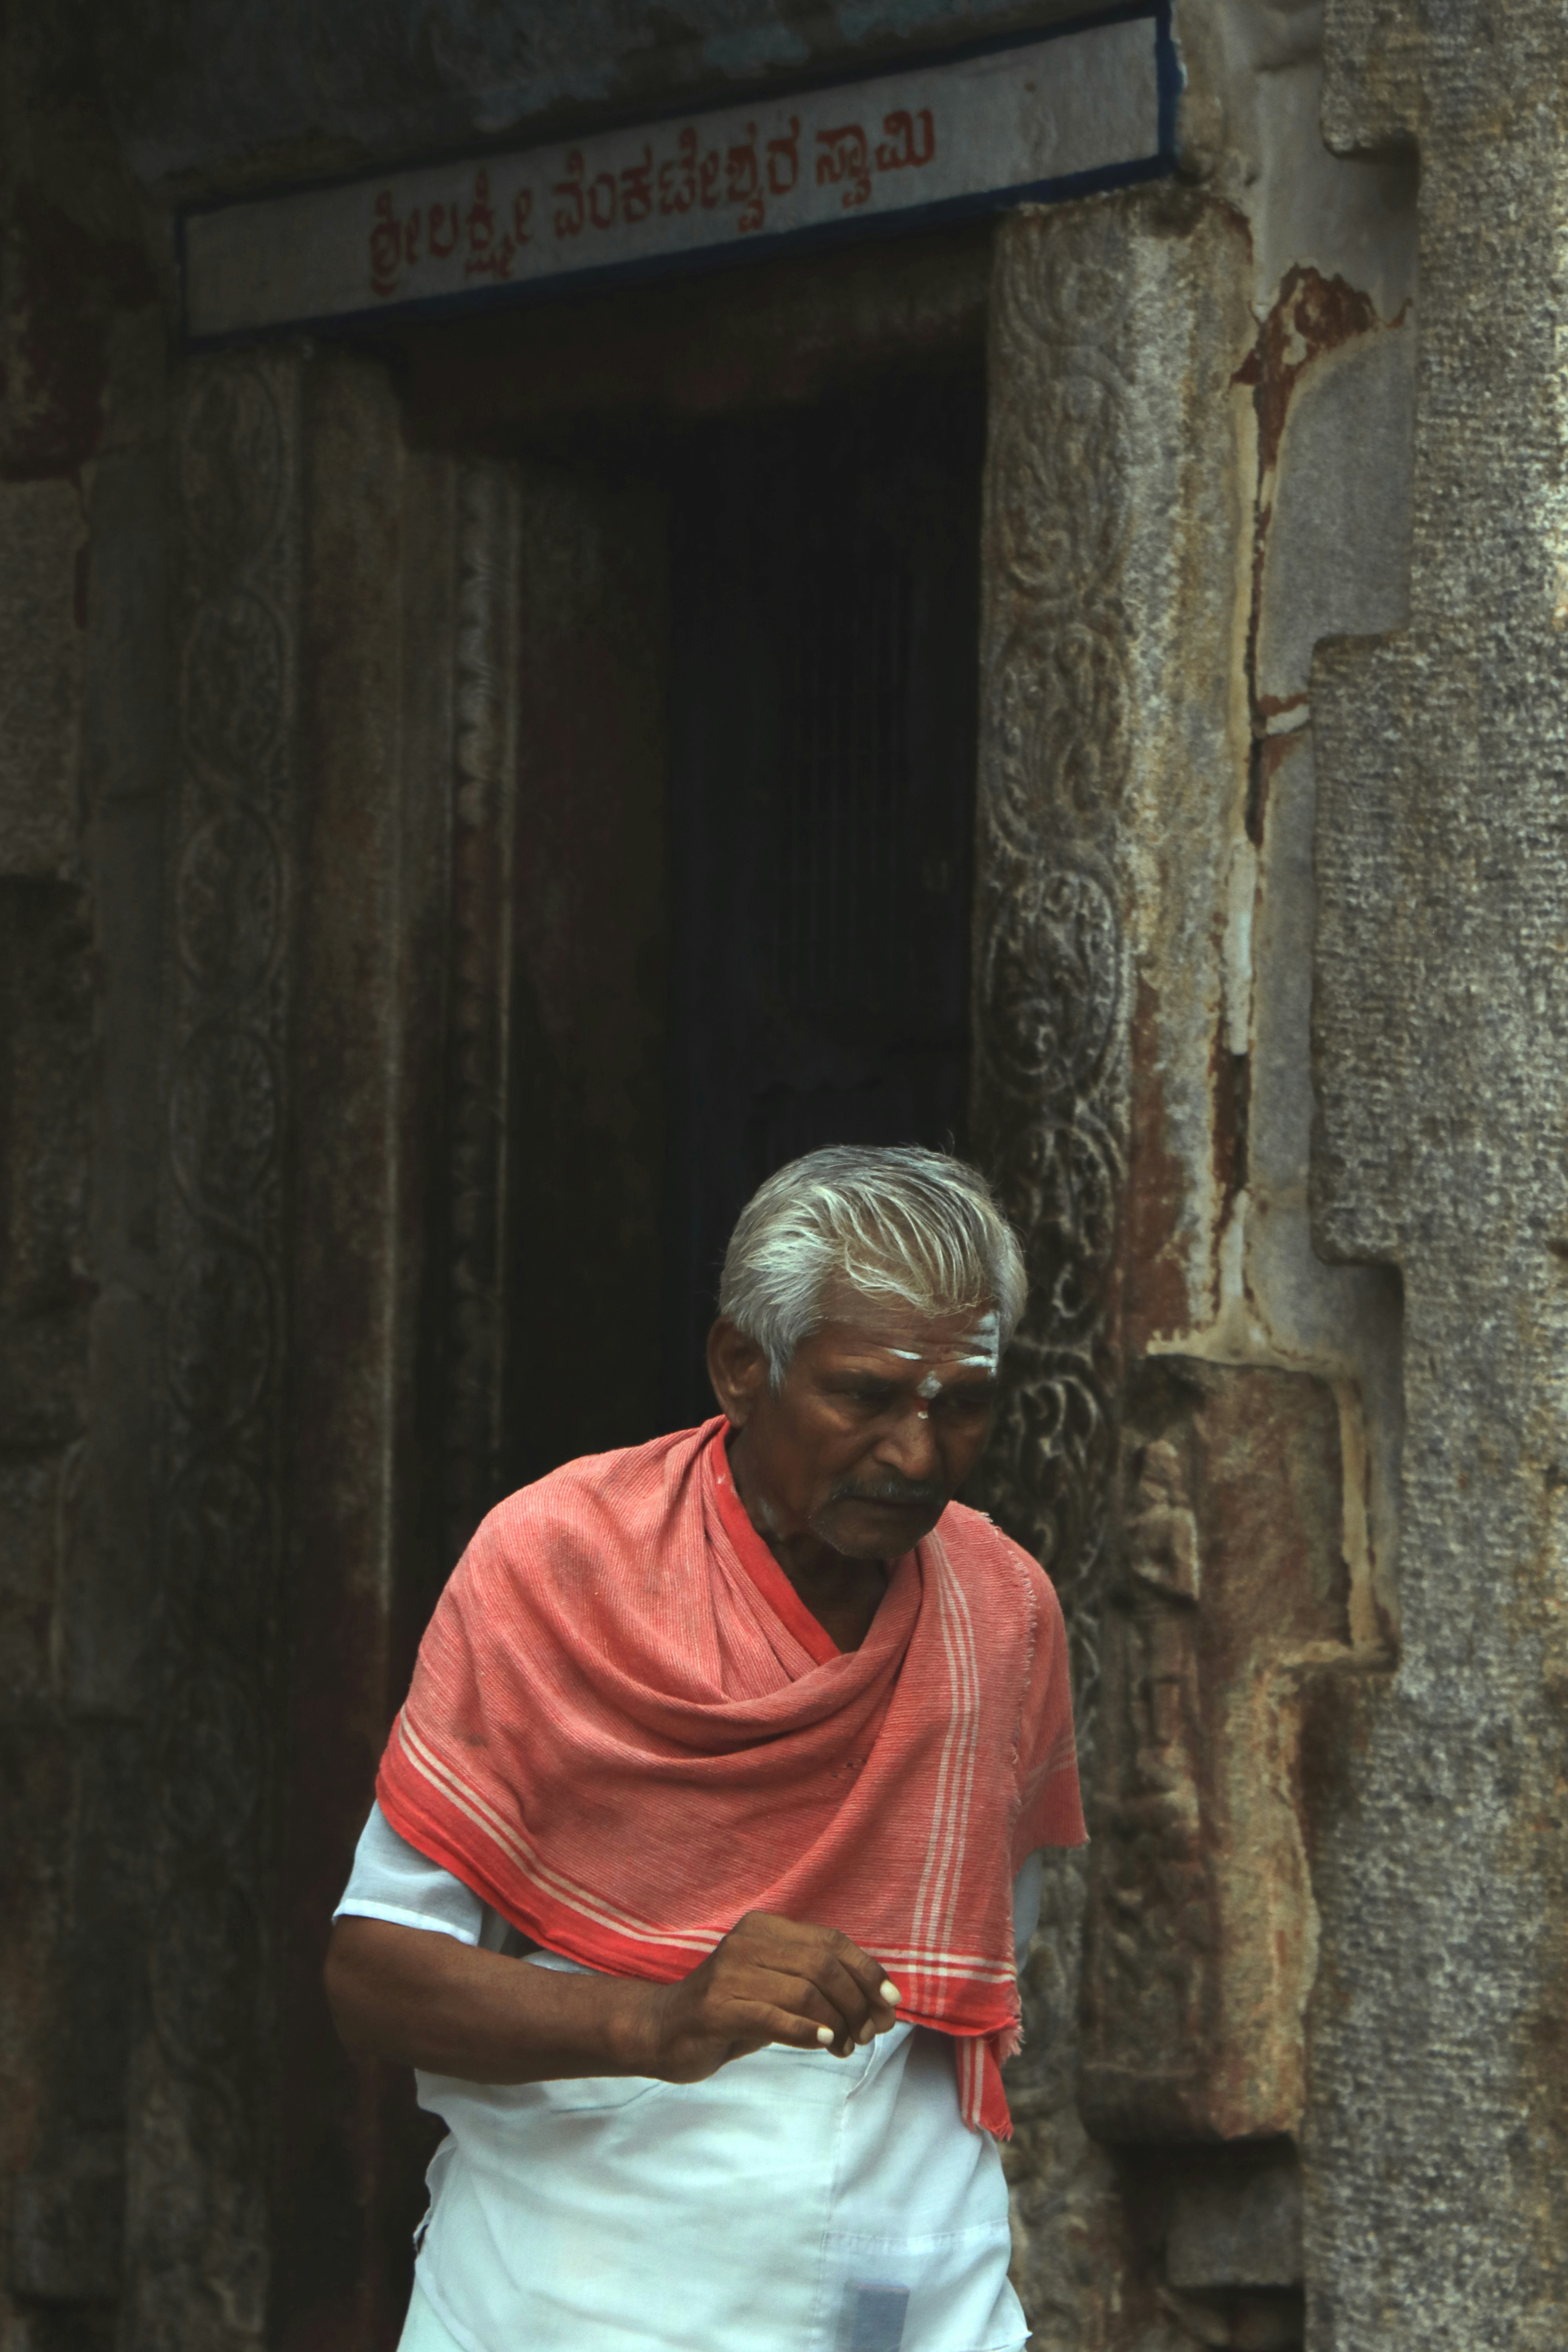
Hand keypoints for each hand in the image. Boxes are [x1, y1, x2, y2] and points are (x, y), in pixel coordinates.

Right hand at [633, 1911, 901, 2082]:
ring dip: (838, 2022)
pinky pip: (773, 2016)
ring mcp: (729, 1973)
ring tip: (847, 2046)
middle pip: (823, 1965)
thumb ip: (820, 1991)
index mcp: (765, 1928)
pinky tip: (827, 2042)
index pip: (831, 1940)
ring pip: (804, 1991)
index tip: (891, 2001)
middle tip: (870, 2033)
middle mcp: (748, 1941)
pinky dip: (808, 2030)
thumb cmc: (732, 2012)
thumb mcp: (777, 1991)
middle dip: (857, 2001)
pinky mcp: (716, 2007)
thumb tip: (880, 2009)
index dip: (867, 1969)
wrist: (663, 2032)